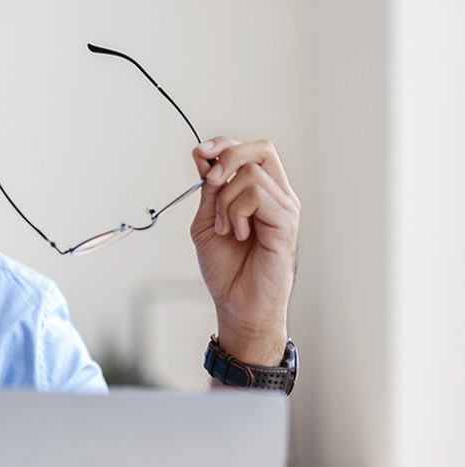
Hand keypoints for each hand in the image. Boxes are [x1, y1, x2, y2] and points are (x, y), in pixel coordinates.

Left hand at [190, 137, 300, 364]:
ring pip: (251, 175)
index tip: (200, 154)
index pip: (249, 150)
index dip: (223, 144)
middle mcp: (277, 195)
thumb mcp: (207, 222)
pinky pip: (257, 196)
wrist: (237, 303)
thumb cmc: (227, 268)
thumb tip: (204, 158)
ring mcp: (285, 208)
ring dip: (226, 202)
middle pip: (260, 149)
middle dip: (228, 157)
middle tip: (211, 181)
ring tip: (226, 229)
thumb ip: (209, 191)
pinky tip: (239, 235)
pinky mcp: (286, 223)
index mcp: (259, 192)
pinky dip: (237, 214)